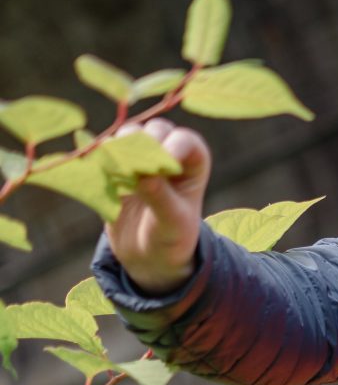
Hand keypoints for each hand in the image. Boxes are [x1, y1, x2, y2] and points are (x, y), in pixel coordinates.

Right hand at [104, 119, 210, 294]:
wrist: (148, 254)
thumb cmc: (171, 237)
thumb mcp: (173, 223)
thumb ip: (161, 198)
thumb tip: (144, 176)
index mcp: (193, 163)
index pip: (185, 140)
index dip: (171, 147)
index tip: (159, 168)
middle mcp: (169, 153)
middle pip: (154, 130)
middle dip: (142, 145)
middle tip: (131, 168)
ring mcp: (142, 157)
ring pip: (127, 136)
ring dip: (118, 150)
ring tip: (114, 174)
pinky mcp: (116, 166)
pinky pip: (103, 152)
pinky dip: (98, 160)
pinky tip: (97, 176)